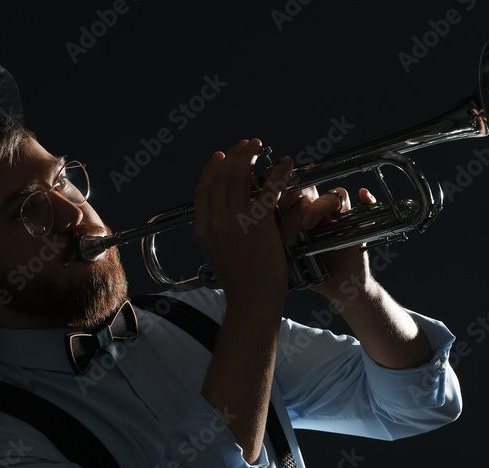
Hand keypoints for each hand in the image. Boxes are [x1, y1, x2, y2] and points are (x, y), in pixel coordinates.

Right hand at [193, 138, 293, 300]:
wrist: (252, 302)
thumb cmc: (241, 282)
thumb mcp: (218, 253)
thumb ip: (219, 231)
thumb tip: (224, 213)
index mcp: (202, 229)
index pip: (203, 189)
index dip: (213, 167)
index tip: (222, 154)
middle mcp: (214, 222)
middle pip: (221, 177)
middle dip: (235, 155)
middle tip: (247, 144)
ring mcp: (235, 223)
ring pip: (241, 177)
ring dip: (252, 156)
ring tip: (261, 146)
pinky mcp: (258, 225)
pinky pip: (268, 189)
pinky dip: (278, 172)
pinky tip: (286, 163)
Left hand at [277, 185, 377, 304]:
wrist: (339, 290)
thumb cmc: (312, 275)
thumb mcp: (289, 262)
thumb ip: (276, 248)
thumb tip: (254, 237)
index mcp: (300, 217)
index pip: (292, 195)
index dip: (284, 193)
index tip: (273, 202)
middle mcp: (319, 214)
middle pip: (311, 192)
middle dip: (298, 202)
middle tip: (287, 221)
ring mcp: (339, 218)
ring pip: (333, 196)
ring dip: (319, 206)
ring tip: (307, 225)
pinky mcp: (357, 226)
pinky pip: (365, 205)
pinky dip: (366, 198)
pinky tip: (363, 196)